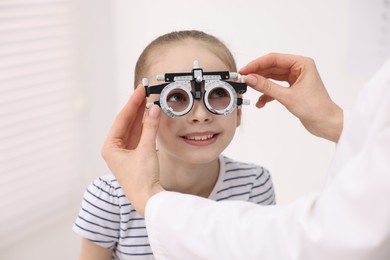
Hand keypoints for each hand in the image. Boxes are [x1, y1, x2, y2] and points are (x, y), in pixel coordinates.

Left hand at [101, 85, 163, 216]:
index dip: (132, 104)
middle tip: (145, 92)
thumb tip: (153, 109)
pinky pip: (139, 136)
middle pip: (126, 123)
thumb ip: (150, 128)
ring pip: (133, 129)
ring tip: (149, 101)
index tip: (140, 90)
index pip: (122, 119)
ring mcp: (124, 153)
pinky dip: (145, 127)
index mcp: (110, 147)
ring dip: (141, 116)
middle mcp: (115, 149)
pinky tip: (150, 117)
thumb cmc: (141, 180)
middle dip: (136, 108)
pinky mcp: (134, 157)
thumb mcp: (146, 150)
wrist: (148, 200)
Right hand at [240, 53, 342, 142]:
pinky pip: (276, 88)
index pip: (274, 59)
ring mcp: (295, 79)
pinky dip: (267, 94)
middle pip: (272, 67)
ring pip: (272, 77)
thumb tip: (250, 79)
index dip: (257, 64)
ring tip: (249, 89)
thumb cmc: (316, 108)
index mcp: (302, 64)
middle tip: (243, 79)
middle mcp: (299, 69)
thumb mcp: (288, 97)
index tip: (245, 70)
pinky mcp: (292, 90)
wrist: (326, 123)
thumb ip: (267, 87)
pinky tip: (260, 102)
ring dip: (261, 84)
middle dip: (257, 74)